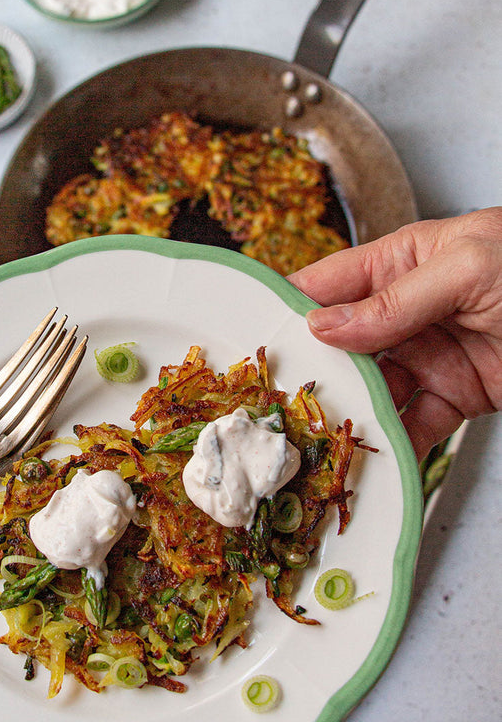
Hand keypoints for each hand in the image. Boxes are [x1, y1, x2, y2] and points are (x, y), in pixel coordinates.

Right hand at [288, 207, 501, 460]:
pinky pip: (412, 423)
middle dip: (312, 374)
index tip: (252, 340)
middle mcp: (407, 309)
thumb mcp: (468, 267)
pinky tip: (372, 461)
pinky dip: (392, 446)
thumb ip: (394, 299)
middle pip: (341, 345)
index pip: (329, 283)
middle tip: (279, 406)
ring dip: (347, 415)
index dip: (288, 308)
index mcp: (402, 260)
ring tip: (318, 441)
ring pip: (370, 389)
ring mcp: (429, 355)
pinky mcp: (456, 396)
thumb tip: (325, 325)